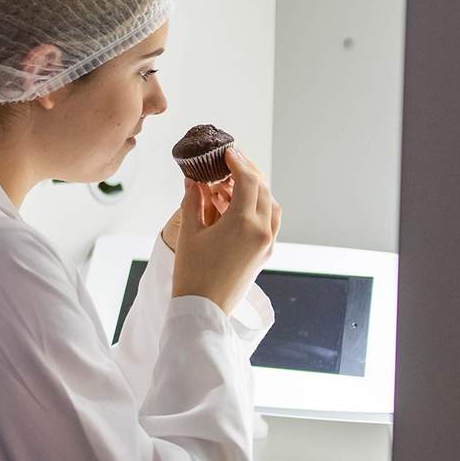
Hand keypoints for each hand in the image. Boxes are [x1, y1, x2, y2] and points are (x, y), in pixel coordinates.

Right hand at [171, 148, 280, 313]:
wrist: (204, 309)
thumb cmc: (192, 273)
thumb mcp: (189, 232)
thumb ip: (193, 201)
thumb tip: (194, 181)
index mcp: (243, 223)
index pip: (248, 180)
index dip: (237, 162)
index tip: (227, 151)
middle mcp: (262, 231)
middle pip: (263, 189)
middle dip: (247, 172)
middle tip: (228, 163)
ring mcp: (267, 243)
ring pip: (270, 204)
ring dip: (254, 190)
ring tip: (230, 185)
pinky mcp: (266, 254)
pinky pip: (269, 221)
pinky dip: (258, 207)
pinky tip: (236, 206)